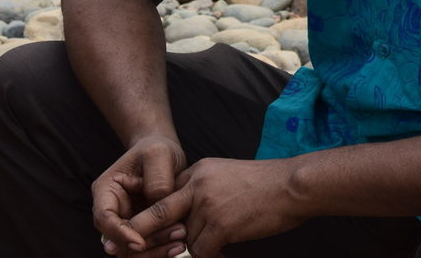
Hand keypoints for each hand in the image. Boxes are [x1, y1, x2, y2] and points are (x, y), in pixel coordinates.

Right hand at [93, 135, 188, 256]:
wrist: (165, 154)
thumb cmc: (156, 150)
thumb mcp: (158, 154)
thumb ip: (156, 179)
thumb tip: (156, 204)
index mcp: (106, 190)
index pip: (105, 218)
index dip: (119, 233)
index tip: (140, 242)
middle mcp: (112, 211)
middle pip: (117, 240)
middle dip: (144, 244)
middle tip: (175, 236)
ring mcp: (126, 222)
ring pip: (131, 249)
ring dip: (154, 250)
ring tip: (181, 242)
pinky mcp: (143, 229)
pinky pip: (147, 248)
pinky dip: (161, 249)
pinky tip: (180, 244)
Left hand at [128, 158, 305, 257]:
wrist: (293, 186)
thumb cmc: (265, 185)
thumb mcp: (226, 175)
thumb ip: (202, 190)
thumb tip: (184, 218)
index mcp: (198, 170)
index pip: (164, 195)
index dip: (153, 217)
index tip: (141, 230)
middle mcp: (198, 184)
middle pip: (158, 214)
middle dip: (142, 233)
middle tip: (127, 249)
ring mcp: (208, 204)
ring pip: (186, 240)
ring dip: (202, 246)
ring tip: (224, 240)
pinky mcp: (220, 224)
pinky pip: (202, 251)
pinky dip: (213, 254)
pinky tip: (228, 248)